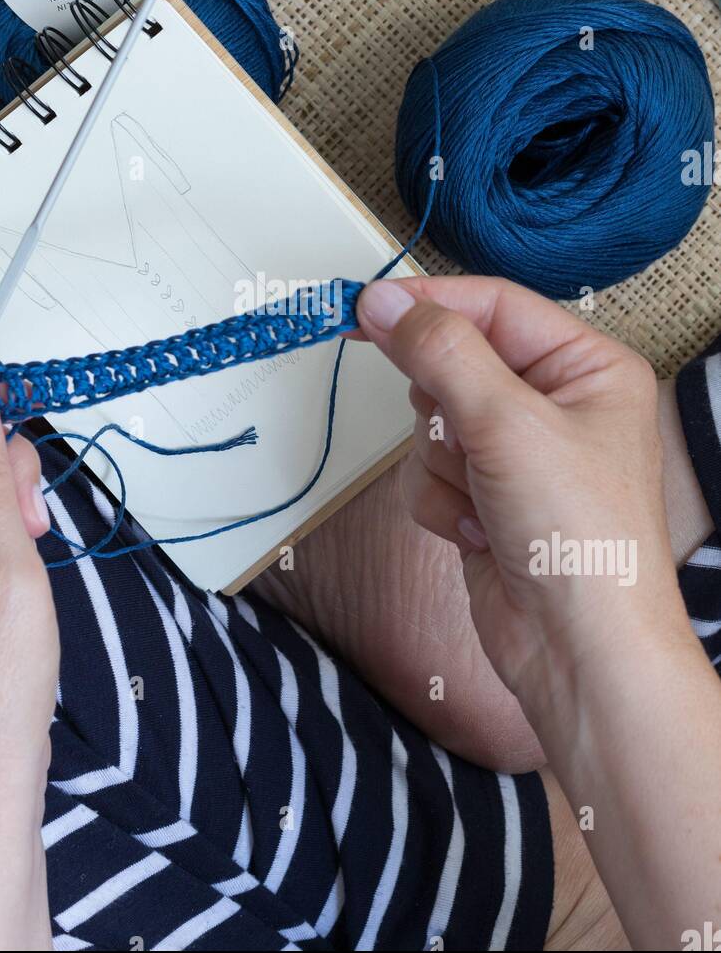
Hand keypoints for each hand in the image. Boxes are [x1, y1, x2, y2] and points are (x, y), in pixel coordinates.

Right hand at [355, 276, 693, 714]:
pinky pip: (427, 471)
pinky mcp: (485, 497)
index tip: (365, 308)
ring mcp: (517, 454)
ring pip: (431, 422)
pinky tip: (480, 533)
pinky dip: (441, 503)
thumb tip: (381, 300)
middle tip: (466, 439)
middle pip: (453, 363)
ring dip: (444, 466)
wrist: (579, 653)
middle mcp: (556, 404)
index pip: (494, 306)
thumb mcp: (508, 423)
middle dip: (445, 409)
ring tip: (488, 501)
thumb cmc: (579, 536)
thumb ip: (439, 352)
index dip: (430, 305)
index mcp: (587, 367)